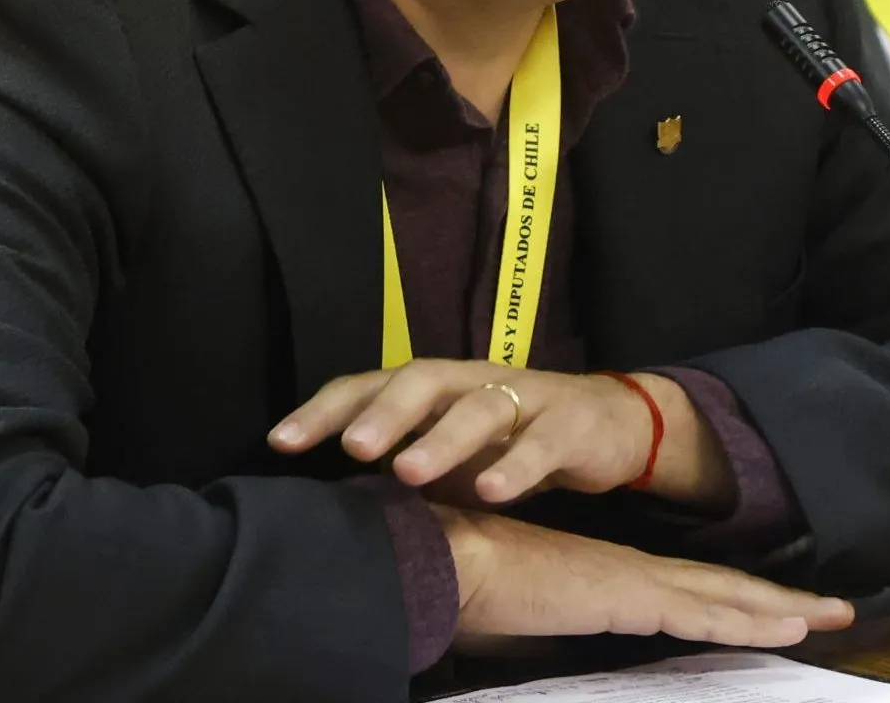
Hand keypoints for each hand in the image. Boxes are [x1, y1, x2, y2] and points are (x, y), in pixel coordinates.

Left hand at [270, 361, 733, 509]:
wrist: (609, 427)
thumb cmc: (511, 443)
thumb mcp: (452, 455)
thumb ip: (401, 466)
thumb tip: (323, 507)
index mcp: (437, 389)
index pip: (373, 385)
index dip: (327, 411)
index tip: (281, 443)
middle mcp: (474, 381)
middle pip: (423, 381)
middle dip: (384, 413)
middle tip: (353, 448)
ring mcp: (526, 397)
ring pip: (481, 407)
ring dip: (443, 439)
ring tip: (409, 472)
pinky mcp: (571, 423)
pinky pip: (542, 442)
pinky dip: (517, 466)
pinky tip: (493, 492)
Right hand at [437, 506, 852, 649]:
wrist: (442, 557)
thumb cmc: (465, 588)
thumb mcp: (517, 623)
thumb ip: (546, 637)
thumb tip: (546, 654)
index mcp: (607, 580)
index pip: (685, 592)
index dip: (733, 600)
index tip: (774, 609)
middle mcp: (631, 574)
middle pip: (721, 589)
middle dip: (778, 602)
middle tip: (833, 610)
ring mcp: (634, 581)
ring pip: (727, 596)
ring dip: (781, 609)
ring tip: (831, 616)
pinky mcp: (629, 594)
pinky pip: (705, 610)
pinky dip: (752, 618)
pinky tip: (789, 627)